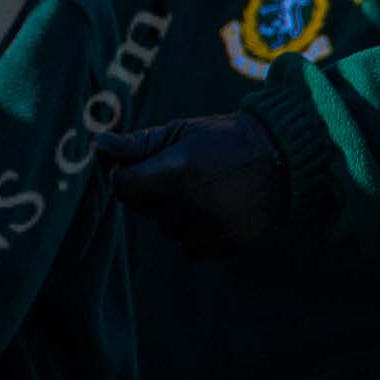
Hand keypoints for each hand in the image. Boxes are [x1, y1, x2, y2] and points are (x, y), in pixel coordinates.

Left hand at [96, 112, 288, 257]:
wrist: (282, 157)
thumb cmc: (223, 138)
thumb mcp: (179, 132)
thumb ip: (136, 144)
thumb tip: (97, 147)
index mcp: (178, 169)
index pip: (124, 187)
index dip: (128, 176)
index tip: (144, 166)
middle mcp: (194, 202)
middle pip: (145, 210)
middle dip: (152, 193)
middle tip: (181, 173)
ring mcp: (214, 226)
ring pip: (167, 230)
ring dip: (173, 214)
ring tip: (201, 189)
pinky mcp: (231, 243)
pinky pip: (190, 248)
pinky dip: (194, 233)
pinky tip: (214, 208)